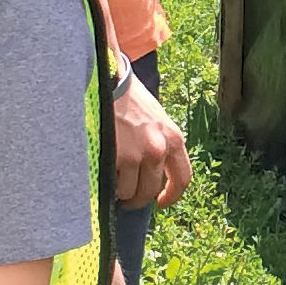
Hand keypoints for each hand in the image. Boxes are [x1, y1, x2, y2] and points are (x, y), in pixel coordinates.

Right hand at [112, 76, 190, 210]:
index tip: (160, 203)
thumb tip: (153, 175)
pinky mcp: (118, 157)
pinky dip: (107, 184)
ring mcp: (139, 154)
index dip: (172, 196)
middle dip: (138, 199)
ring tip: (111, 181)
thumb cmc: (129, 100)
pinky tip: (102, 171)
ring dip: (120, 192)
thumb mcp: (155, 120)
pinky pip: (113, 185)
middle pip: (151, 190)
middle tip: (126, 198)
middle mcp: (159, 148)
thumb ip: (159, 144)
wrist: (107, 81)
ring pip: (130, 192)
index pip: (182, 178)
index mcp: (173, 138)